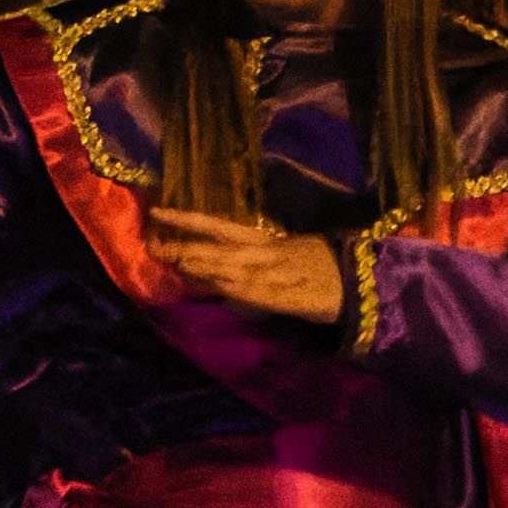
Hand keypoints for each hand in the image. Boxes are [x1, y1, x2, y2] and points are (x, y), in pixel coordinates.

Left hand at [145, 207, 347, 326]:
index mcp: (262, 240)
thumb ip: (249, 258)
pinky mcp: (285, 296)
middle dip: (185, 245)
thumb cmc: (316, 266)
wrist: (354, 282)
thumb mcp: (282, 253)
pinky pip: (255, 292)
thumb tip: (214, 265)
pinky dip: (234, 288)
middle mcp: (264, 251)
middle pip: (218, 245)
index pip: (218, 225)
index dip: (187, 219)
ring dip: (203, 264)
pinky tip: (215, 285)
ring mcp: (273, 273)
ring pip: (232, 266)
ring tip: (175, 260)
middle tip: (153, 242)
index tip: (158, 211)